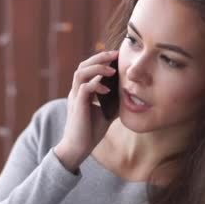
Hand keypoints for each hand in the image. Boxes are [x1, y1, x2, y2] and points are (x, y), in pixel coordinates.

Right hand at [55, 50, 118, 171]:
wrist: (78, 148)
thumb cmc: (91, 132)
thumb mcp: (106, 112)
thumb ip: (113, 101)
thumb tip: (129, 93)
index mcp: (81, 91)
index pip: (88, 68)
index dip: (101, 60)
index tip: (116, 56)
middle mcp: (76, 92)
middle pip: (82, 65)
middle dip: (99, 58)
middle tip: (115, 54)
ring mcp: (75, 98)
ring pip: (80, 73)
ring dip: (97, 68)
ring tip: (112, 70)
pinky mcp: (77, 106)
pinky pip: (84, 89)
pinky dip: (96, 86)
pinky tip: (108, 90)